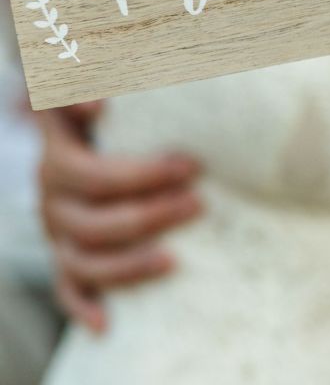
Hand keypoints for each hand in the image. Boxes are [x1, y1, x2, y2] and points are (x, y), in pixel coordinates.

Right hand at [36, 99, 202, 332]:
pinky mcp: (65, 254)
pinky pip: (68, 287)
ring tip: (177, 257)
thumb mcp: (100, 82)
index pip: (91, 174)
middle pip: (95, 221)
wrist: (85, 129)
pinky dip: (84, 307)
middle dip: (152, 214)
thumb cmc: (110, 105)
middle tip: (201, 201)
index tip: (191, 164)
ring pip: (84, 261)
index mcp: (59, 154)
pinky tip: (107, 324)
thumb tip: (100, 106)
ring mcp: (58, 230)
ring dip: (130, 263)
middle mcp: (53, 196)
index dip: (140, 175)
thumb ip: (93, 82)